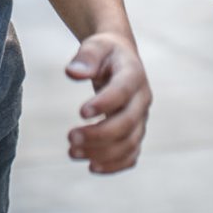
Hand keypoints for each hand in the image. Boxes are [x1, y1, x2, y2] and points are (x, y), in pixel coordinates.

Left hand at [64, 32, 149, 173]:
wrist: (120, 58)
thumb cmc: (105, 52)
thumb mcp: (96, 46)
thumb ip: (86, 57)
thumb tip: (73, 73)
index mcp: (133, 74)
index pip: (123, 92)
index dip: (105, 104)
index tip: (80, 113)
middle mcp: (142, 99)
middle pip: (127, 124)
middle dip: (99, 134)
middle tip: (70, 137)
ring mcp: (141, 118)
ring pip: (129, 143)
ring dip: (102, 153)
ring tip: (72, 152)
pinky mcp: (136, 133)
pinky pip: (131, 155)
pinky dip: (114, 165)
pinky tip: (91, 166)